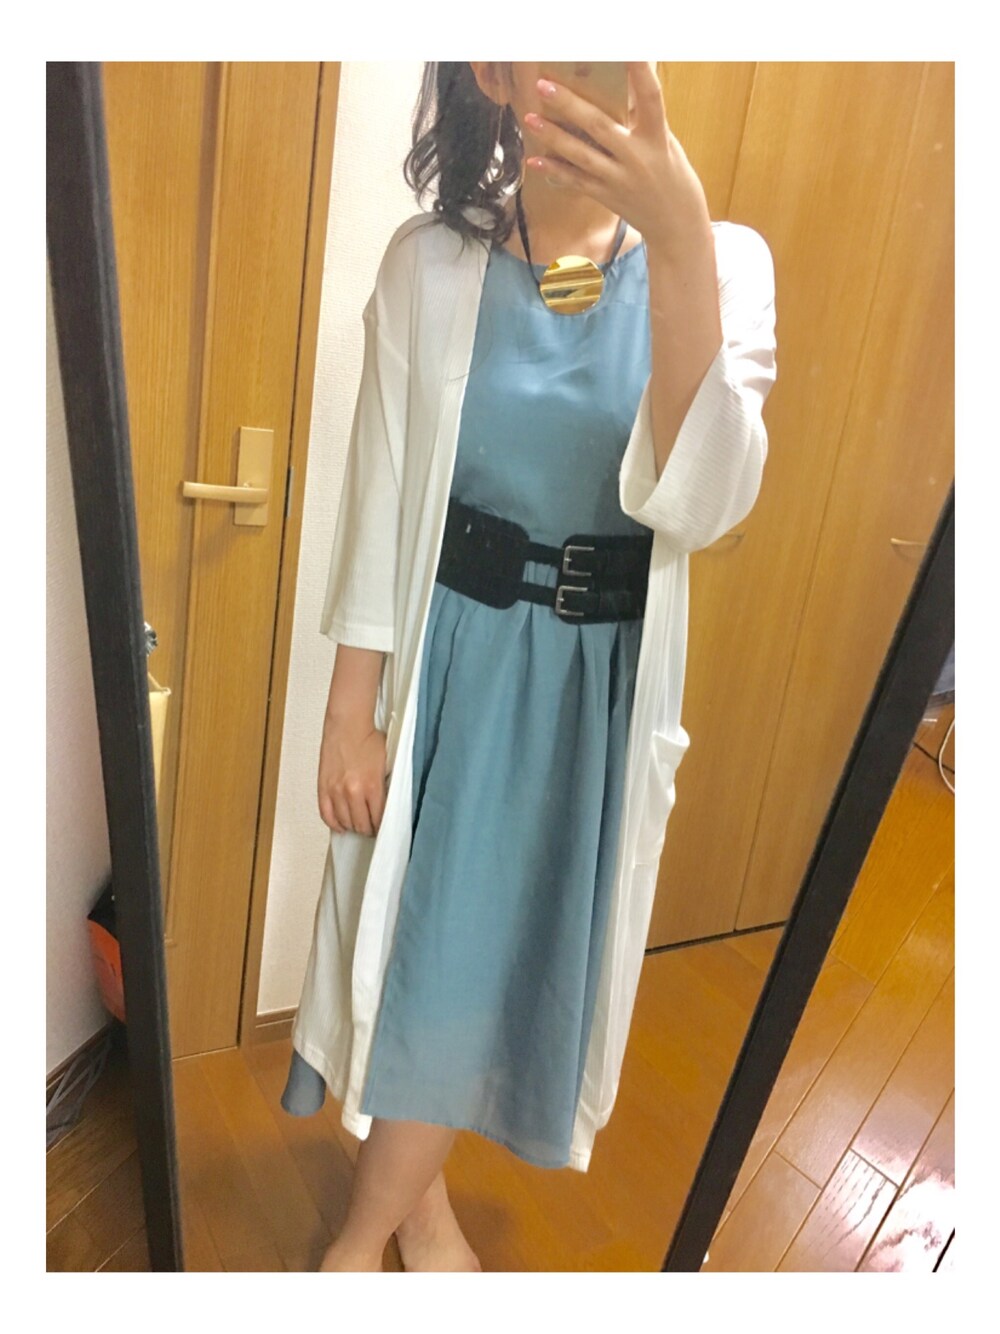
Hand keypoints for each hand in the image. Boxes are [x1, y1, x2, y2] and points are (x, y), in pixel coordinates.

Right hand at [318, 716, 388, 835]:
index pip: (379, 819)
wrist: (348, 724)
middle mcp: (353, 792)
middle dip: (369, 830)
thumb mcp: (387, 764)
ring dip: (353, 827)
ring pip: (345, 822)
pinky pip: (326, 815)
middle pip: (362, 825)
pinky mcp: (323, 787)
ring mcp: (336, 791)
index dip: (382, 827)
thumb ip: (386, 786)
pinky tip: (341, 825)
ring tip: (359, 824)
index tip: (384, 829)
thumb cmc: (368, 739)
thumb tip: (388, 805)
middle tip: (372, 828)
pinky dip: (334, 824)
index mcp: (373, 786)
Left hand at [522, 62, 710, 258]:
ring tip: (531, 119)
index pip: (650, 98)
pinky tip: (535, 160)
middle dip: (569, 105)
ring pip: (580, 155)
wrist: (675, 223)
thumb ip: (643, 120)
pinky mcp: (606, 196)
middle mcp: (637, 158)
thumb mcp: (666, 144)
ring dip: (553, 137)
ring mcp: (618, 179)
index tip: (630, 50)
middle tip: (544, 86)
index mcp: (657, 138)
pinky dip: (555, 170)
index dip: (641, 72)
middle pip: (598, 126)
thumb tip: (623, 88)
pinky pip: (576, 181)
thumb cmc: (672, 176)